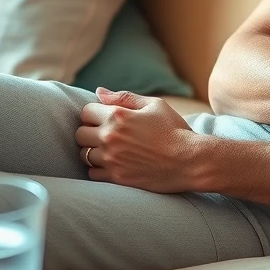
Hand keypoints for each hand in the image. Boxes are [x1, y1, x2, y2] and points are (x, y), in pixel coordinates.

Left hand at [75, 88, 200, 192]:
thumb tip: (99, 92)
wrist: (190, 161)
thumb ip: (124, 97)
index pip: (85, 112)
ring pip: (84, 155)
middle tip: (105, 135)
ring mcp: (112, 159)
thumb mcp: (155, 105)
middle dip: (89, 132)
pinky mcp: (116, 178)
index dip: (93, 114)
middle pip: (79, 134)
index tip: (103, 119)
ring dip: (93, 152)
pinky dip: (98, 169)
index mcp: (118, 116)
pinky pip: (92, 174)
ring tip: (110, 151)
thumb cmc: (174, 130)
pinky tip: (113, 164)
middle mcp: (110, 137)